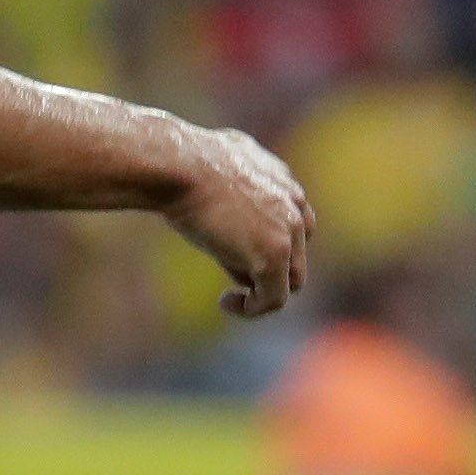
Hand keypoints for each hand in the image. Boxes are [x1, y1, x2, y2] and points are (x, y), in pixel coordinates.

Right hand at [168, 126, 314, 317]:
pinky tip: (225, 302)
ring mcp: (289, 231)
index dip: (269, 245)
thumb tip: (230, 232)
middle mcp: (294, 204)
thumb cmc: (182, 167)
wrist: (179, 166)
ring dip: (263, 293)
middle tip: (233, 277)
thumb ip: (233, 197)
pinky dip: (251, 309)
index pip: (293, 225)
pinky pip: (274, 299)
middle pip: (296, 254)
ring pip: (291, 280)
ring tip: (231, 299)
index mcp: (282, 181)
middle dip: (268, 270)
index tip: (237, 253)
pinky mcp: (274, 255)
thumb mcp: (214, 176)